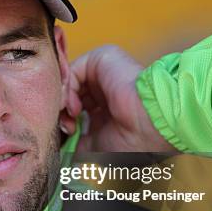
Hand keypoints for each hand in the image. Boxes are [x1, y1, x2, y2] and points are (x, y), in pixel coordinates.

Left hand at [61, 45, 176, 152]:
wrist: (149, 124)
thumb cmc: (130, 141)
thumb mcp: (97, 149)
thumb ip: (78, 145)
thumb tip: (64, 151)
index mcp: (108, 109)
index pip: (77, 110)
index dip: (67, 121)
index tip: (66, 136)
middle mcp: (106, 89)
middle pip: (71, 94)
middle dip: (62, 112)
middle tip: (66, 128)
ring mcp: (104, 73)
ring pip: (69, 82)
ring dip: (63, 102)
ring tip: (69, 118)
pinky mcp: (102, 58)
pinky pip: (72, 71)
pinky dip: (66, 89)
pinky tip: (72, 106)